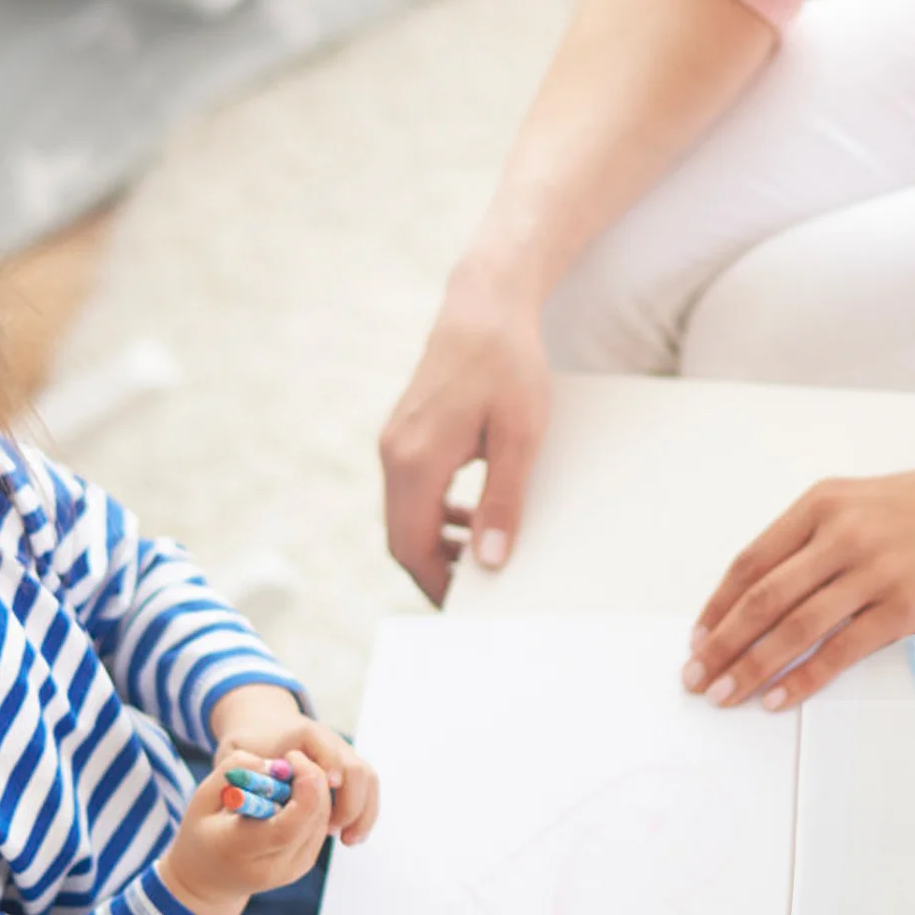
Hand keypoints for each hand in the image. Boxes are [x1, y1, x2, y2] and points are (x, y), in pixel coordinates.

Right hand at [158, 750, 333, 914]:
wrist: (207, 881)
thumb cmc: (201, 834)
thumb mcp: (201, 800)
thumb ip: (231, 773)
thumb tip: (273, 763)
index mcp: (241, 851)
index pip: (289, 825)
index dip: (304, 787)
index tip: (292, 757)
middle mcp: (273, 867)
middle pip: (314, 817)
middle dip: (312, 779)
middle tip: (293, 758)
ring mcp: (294, 869)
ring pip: (322, 818)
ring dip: (315, 790)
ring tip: (287, 778)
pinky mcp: (305, 863)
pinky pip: (320, 824)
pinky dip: (314, 803)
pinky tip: (292, 795)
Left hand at [209, 685, 378, 846]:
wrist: (265, 729)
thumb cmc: (248, 746)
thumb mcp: (235, 753)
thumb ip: (241, 767)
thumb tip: (259, 783)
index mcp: (303, 734)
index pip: (325, 748)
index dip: (330, 766)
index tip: (328, 787)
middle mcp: (331, 742)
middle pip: (354, 767)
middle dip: (349, 801)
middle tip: (331, 830)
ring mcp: (344, 755)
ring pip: (367, 780)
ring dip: (362, 812)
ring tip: (347, 840)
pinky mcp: (349, 770)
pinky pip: (367, 790)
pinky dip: (364, 814)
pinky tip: (351, 837)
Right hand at [381, 258, 552, 603]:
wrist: (485, 304)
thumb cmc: (508, 365)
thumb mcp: (520, 438)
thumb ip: (504, 501)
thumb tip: (493, 559)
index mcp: (415, 461)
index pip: (410, 547)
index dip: (436, 585)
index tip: (468, 609)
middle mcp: (394, 454)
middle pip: (402, 537)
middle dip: (437, 570)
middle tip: (481, 593)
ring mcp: (395, 442)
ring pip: (406, 516)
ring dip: (438, 542)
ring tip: (485, 557)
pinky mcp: (406, 433)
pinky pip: (413, 491)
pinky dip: (437, 514)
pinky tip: (472, 516)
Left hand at [682, 467, 914, 710]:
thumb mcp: (865, 499)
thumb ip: (816, 535)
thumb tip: (766, 587)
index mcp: (823, 503)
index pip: (751, 562)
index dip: (717, 606)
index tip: (698, 638)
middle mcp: (842, 534)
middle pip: (762, 599)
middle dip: (721, 645)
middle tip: (695, 677)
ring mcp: (873, 571)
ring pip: (794, 628)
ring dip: (752, 668)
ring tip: (726, 694)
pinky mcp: (903, 608)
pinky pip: (840, 651)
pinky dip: (804, 679)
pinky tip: (780, 698)